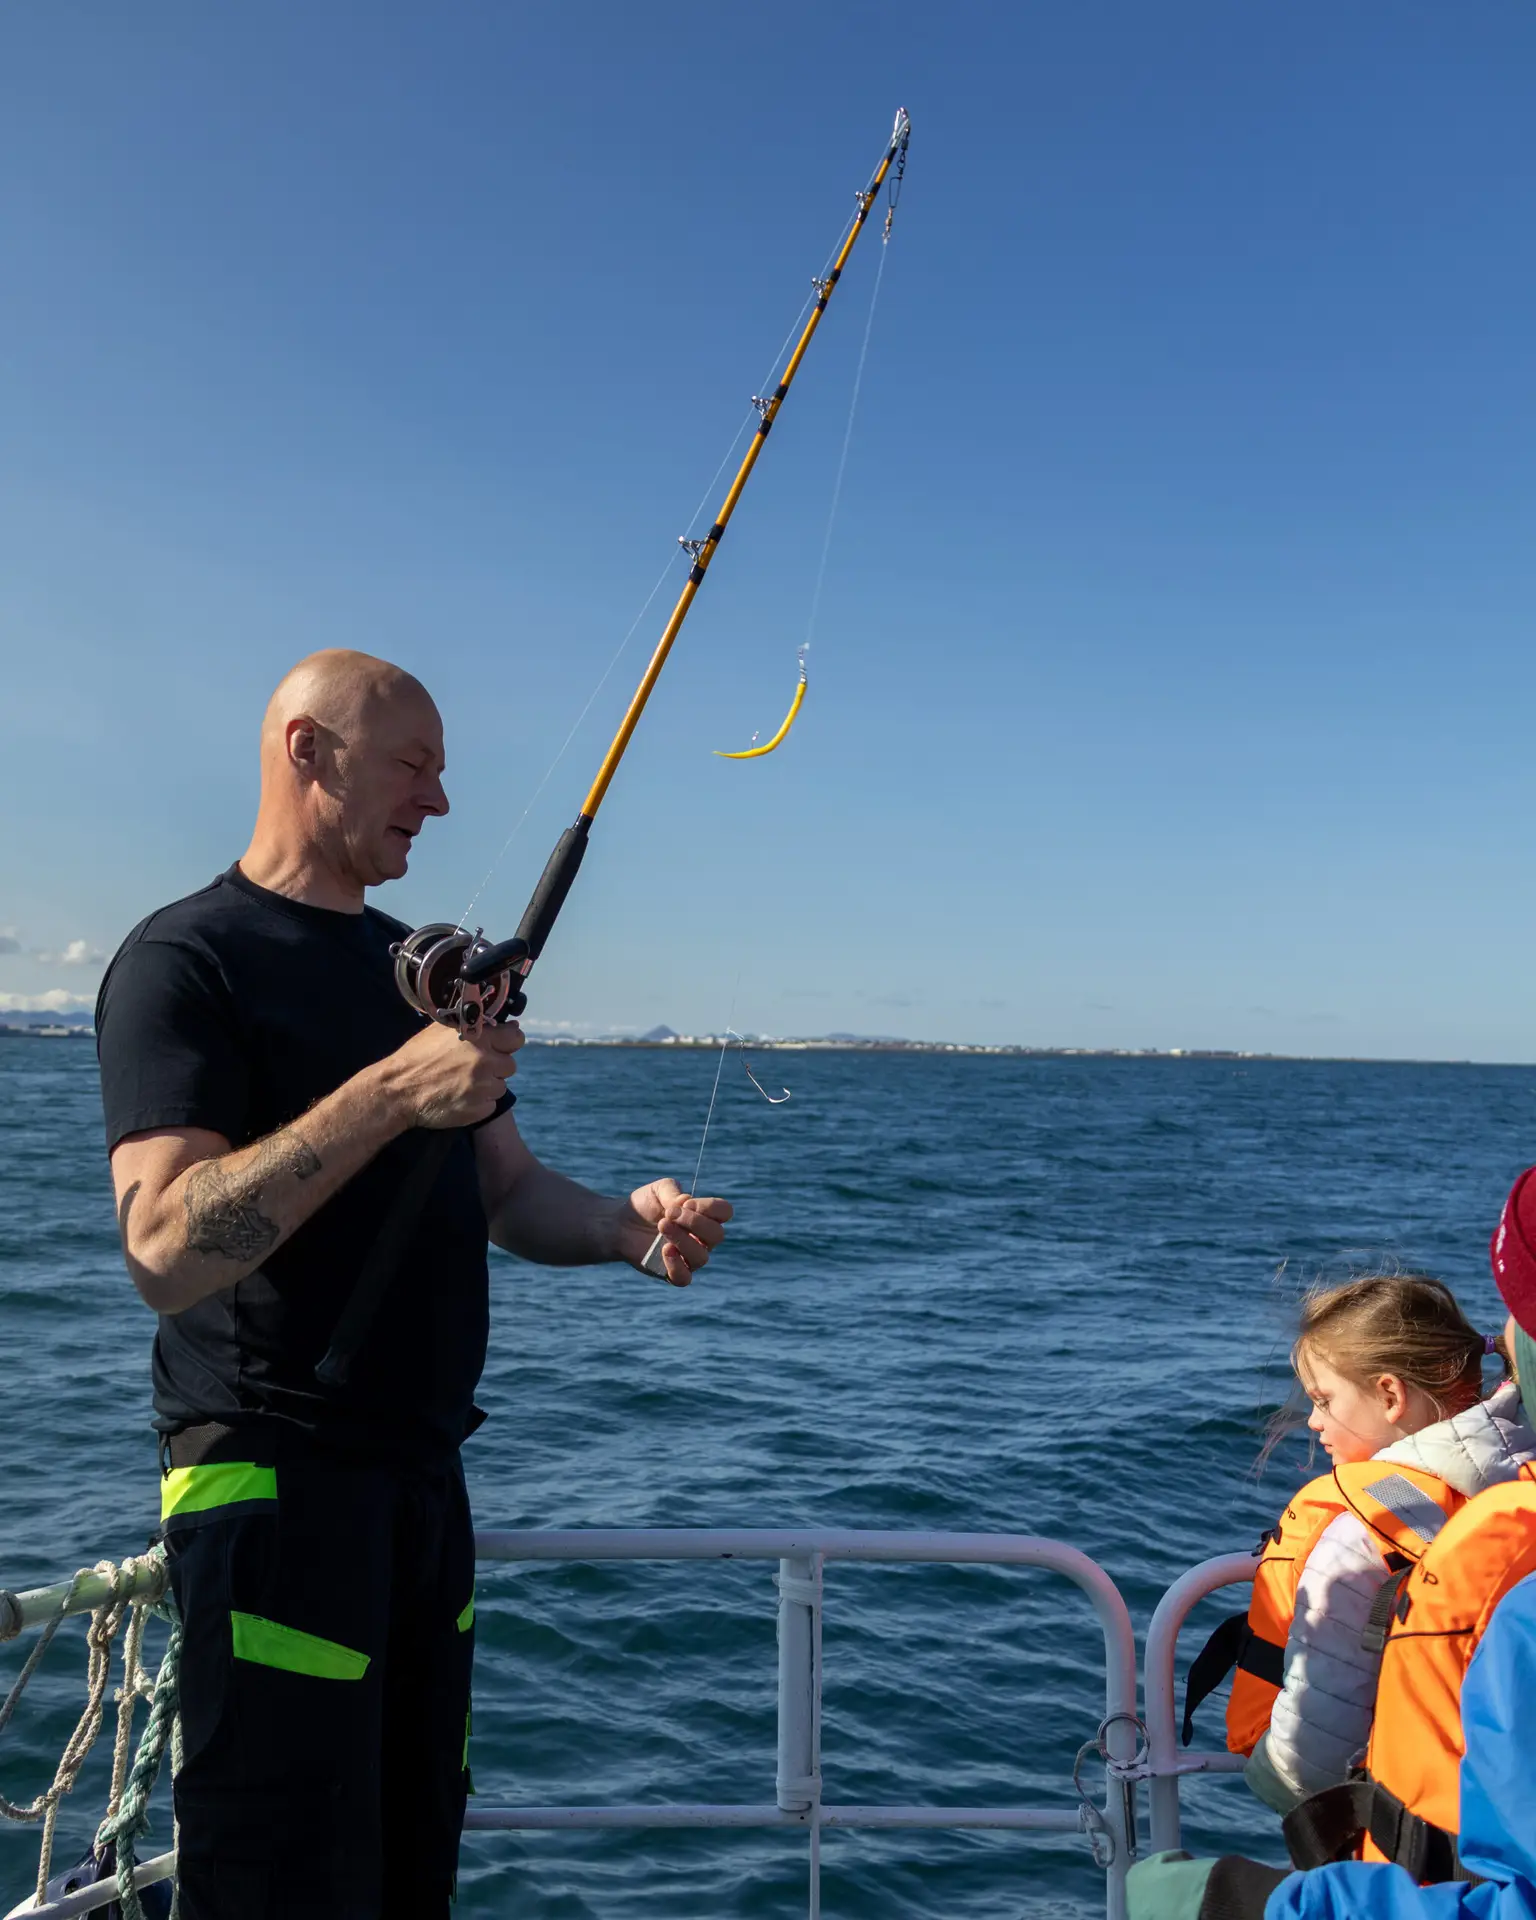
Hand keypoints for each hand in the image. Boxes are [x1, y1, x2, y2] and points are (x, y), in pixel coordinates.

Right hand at [386, 1019, 524, 1128]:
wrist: (398, 1091)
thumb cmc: (418, 1056)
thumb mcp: (442, 1030)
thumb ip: (477, 1025)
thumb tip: (510, 1025)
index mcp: (478, 1038)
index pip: (516, 1038)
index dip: (507, 1042)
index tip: (498, 1047)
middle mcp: (485, 1062)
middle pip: (510, 1065)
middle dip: (496, 1066)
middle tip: (474, 1067)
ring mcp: (483, 1088)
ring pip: (500, 1086)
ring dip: (487, 1085)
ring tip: (463, 1083)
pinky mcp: (479, 1110)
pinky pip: (490, 1105)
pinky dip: (479, 1103)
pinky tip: (460, 1097)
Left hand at [622, 1178, 731, 1286]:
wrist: (619, 1223)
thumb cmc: (644, 1206)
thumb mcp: (659, 1190)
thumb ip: (674, 1192)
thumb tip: (686, 1203)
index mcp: (704, 1216)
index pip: (724, 1212)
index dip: (709, 1207)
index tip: (686, 1203)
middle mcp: (702, 1239)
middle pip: (717, 1235)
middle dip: (694, 1222)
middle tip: (669, 1215)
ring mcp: (688, 1258)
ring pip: (701, 1257)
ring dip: (682, 1240)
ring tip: (662, 1226)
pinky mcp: (671, 1274)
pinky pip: (684, 1278)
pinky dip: (677, 1265)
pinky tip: (665, 1250)